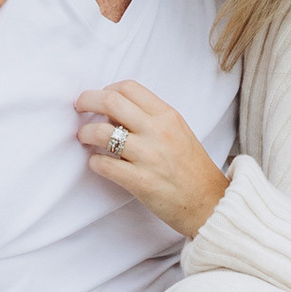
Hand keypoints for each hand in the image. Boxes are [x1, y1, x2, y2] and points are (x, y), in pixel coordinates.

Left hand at [75, 82, 229, 242]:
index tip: (99, 98)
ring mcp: (148, 156)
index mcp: (168, 116)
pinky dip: (94, 162)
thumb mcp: (179, 132)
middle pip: (111, 101)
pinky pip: (104, 165)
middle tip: (79, 107)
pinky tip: (97, 163)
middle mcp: (158, 131)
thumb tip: (116, 111)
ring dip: (85, 133)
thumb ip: (152, 119)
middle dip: (87, 101)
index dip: (107, 89)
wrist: (211, 203)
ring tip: (84, 137)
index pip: (129, 87)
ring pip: (101, 132)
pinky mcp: (140, 181)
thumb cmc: (193, 169)